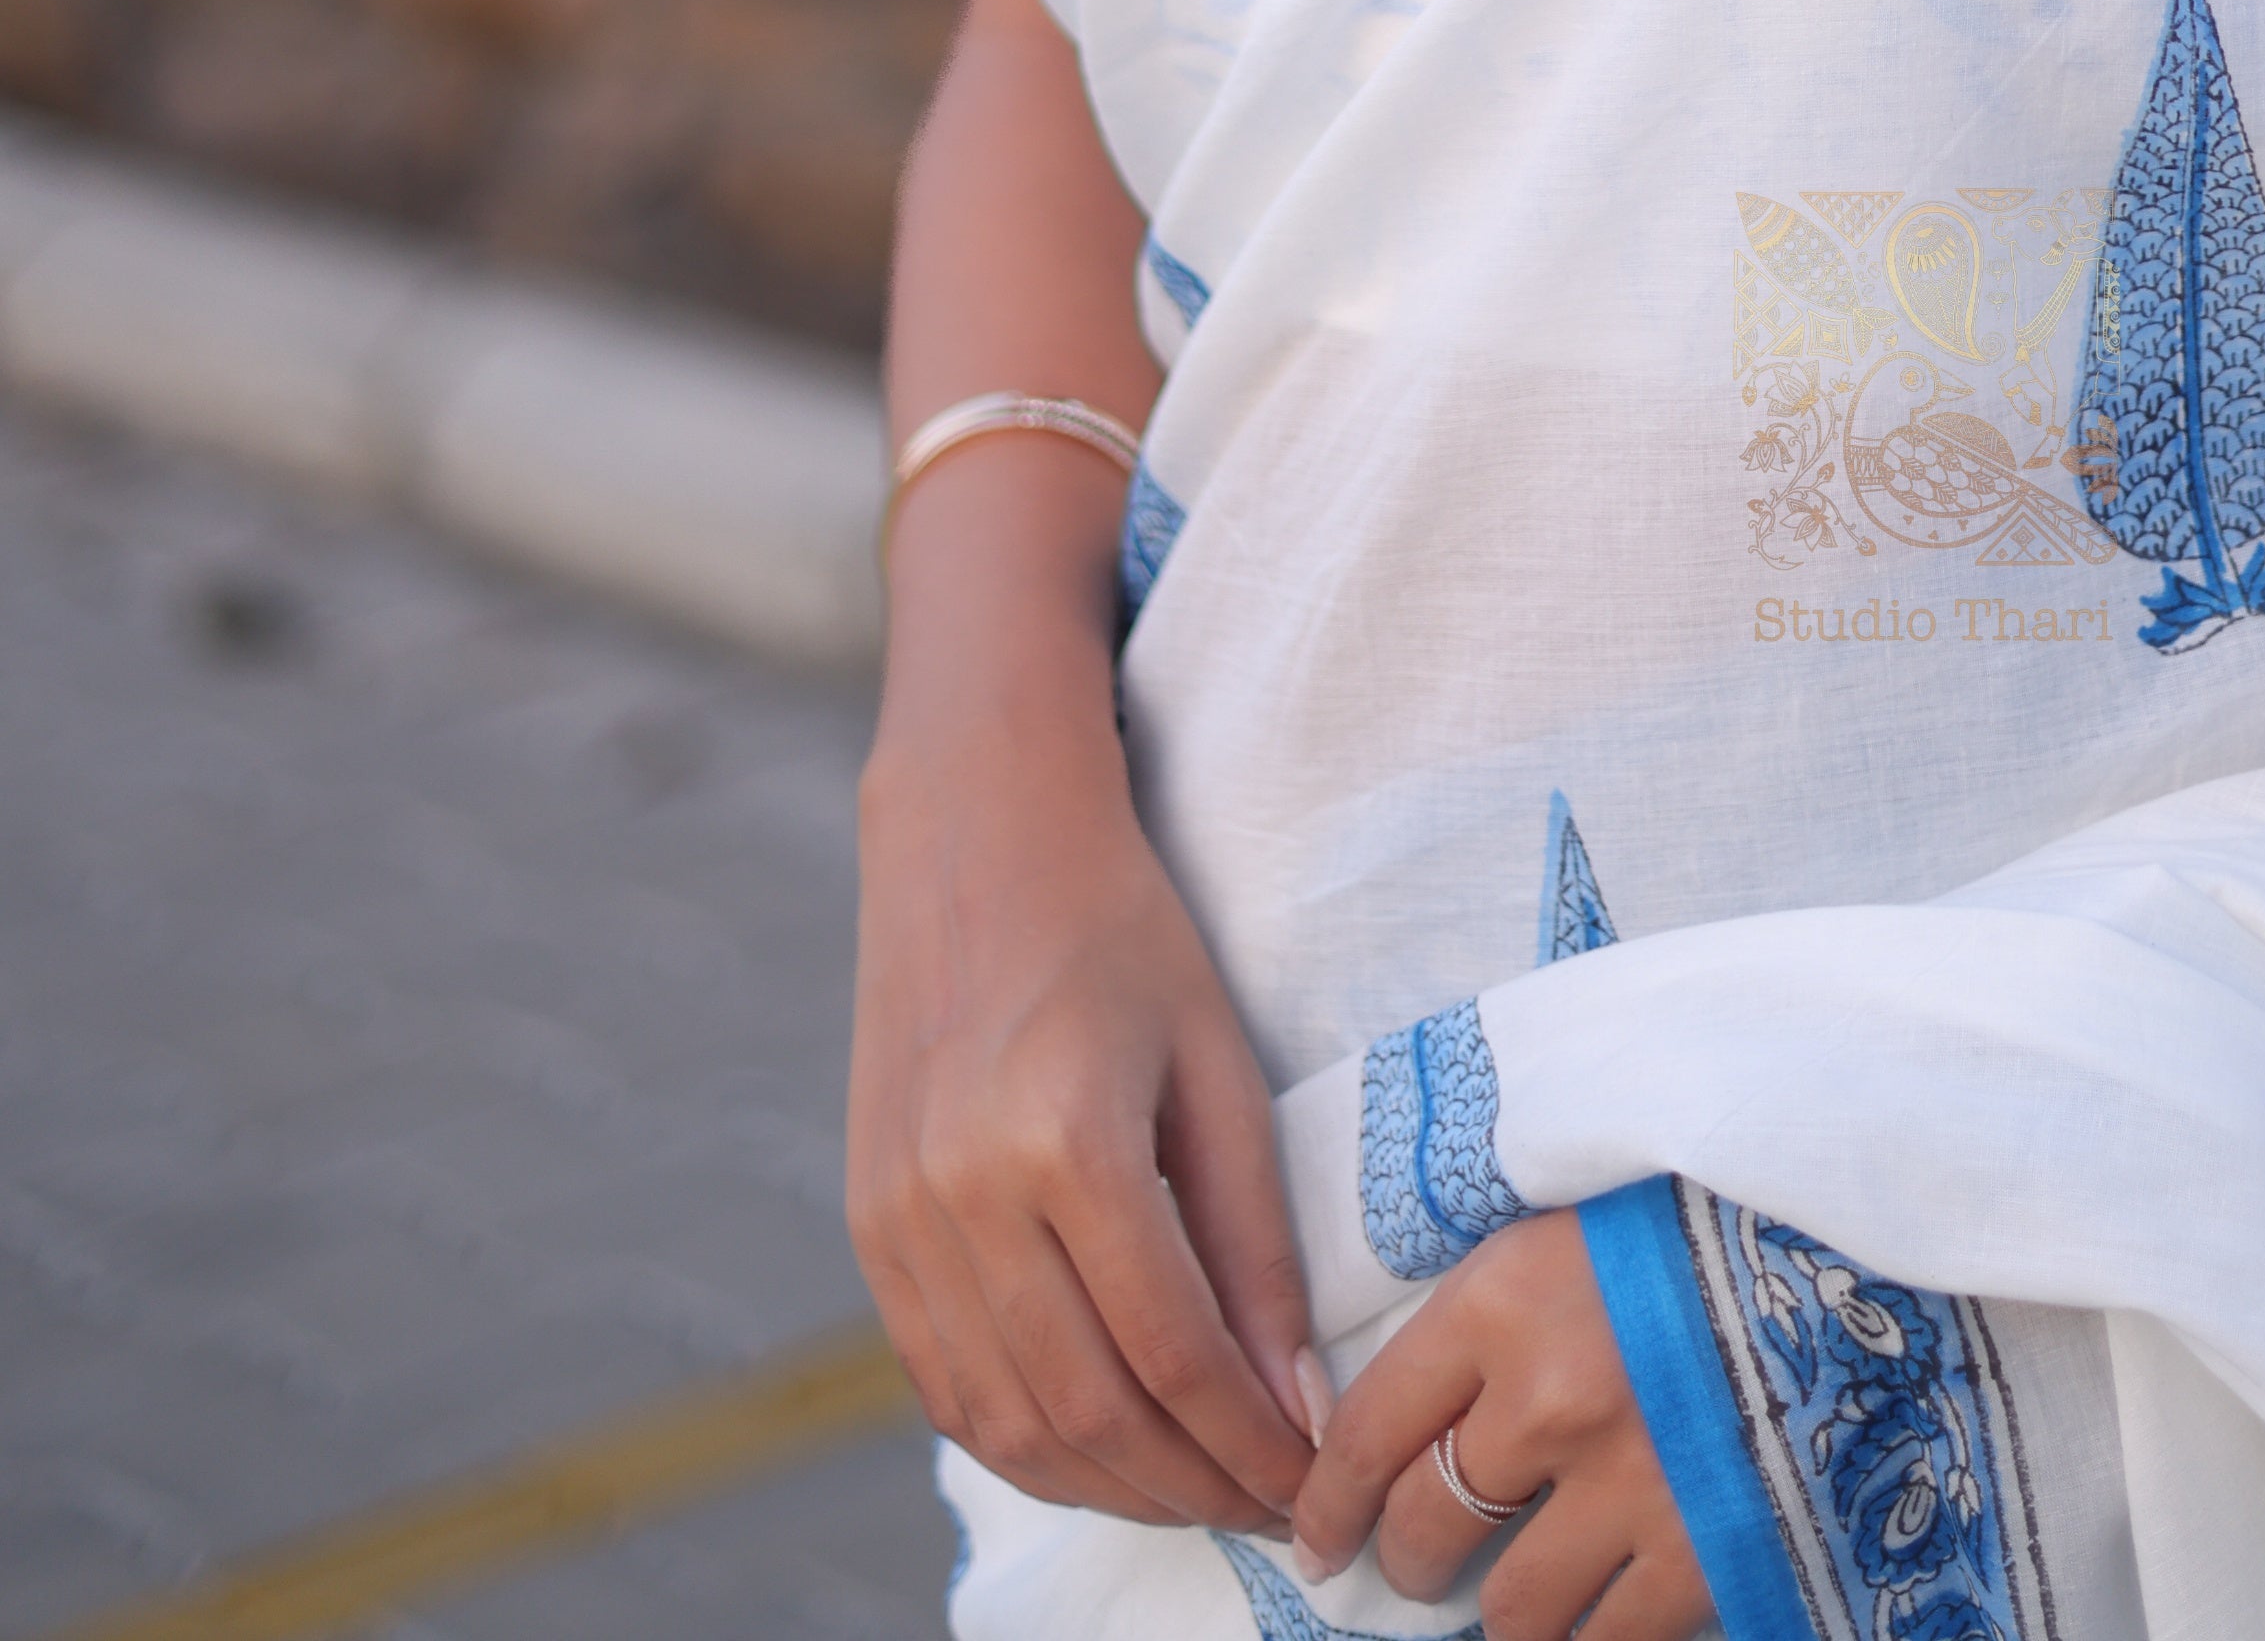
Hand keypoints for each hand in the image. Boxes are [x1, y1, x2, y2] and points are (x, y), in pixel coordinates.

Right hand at [851, 645, 1317, 1535]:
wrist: (976, 840)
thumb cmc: (1122, 932)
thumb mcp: (1218, 1061)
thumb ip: (1254, 1237)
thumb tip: (1294, 1397)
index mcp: (1064, 1137)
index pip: (1171, 1351)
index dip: (1248, 1441)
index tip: (1313, 1477)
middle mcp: (964, 1191)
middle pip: (1086, 1409)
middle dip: (1189, 1485)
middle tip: (1270, 1507)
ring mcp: (900, 1218)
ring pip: (1007, 1421)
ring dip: (1110, 1487)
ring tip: (1198, 1492)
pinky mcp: (869, 1228)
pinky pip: (945, 1384)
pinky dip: (1025, 1443)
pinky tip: (1100, 1451)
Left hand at [1294, 1212, 1711, 1639]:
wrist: (1860, 1233)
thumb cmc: (1707, 1215)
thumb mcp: (1577, 1217)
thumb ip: (1492, 1305)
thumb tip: (1412, 1403)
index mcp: (1506, 1297)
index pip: (1366, 1428)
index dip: (1327, 1501)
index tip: (1316, 1537)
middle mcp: (1548, 1399)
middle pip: (1426, 1528)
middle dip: (1411, 1557)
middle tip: (1423, 1559)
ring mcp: (1628, 1487)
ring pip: (1510, 1609)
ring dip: (1505, 1610)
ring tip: (1520, 1591)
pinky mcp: (1704, 1553)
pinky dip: (1590, 1637)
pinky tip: (1596, 1614)